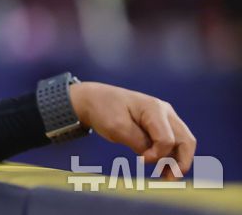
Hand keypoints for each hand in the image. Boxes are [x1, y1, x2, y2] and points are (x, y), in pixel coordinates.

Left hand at [70, 82, 196, 177]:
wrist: (93, 99)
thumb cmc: (103, 110)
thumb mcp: (117, 127)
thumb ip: (138, 142)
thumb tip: (155, 157)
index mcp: (154, 108)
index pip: (167, 139)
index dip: (158, 154)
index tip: (141, 160)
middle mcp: (164, 111)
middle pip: (186, 140)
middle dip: (182, 162)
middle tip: (170, 179)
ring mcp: (164, 117)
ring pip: (183, 142)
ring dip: (179, 161)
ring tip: (168, 178)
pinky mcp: (159, 124)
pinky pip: (173, 142)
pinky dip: (171, 156)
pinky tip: (163, 170)